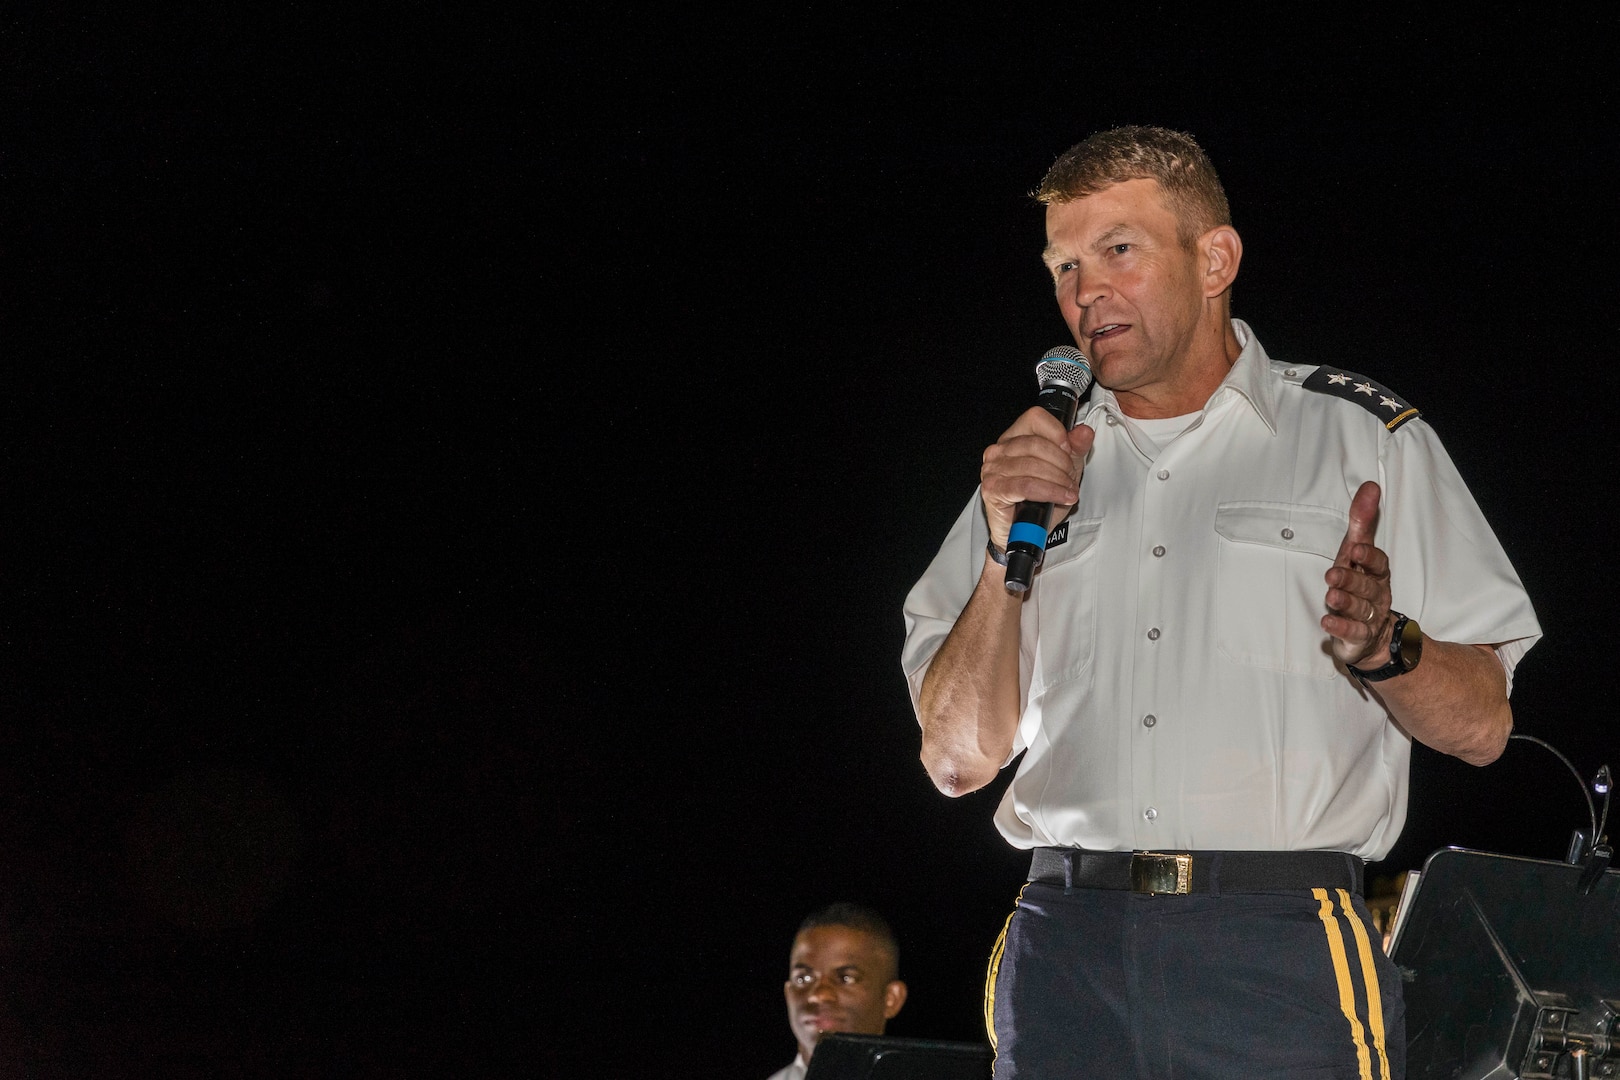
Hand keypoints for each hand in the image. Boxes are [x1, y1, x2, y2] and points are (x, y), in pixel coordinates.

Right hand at [979, 409, 1093, 548]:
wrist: (1022, 531)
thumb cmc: (1037, 500)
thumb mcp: (1064, 471)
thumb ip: (1075, 449)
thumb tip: (1084, 432)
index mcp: (1013, 438)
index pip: (1035, 418)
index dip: (1057, 432)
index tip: (1069, 450)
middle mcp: (999, 450)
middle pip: (1036, 444)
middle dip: (1062, 462)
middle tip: (1071, 478)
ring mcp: (993, 469)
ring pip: (1033, 465)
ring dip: (1058, 480)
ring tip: (1068, 491)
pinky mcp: (993, 489)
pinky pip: (1027, 485)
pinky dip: (1049, 491)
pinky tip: (1061, 497)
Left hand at [1322, 480, 1394, 667]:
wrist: (1372, 635)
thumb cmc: (1361, 585)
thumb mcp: (1357, 552)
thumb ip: (1362, 522)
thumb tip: (1370, 486)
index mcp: (1376, 574)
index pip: (1379, 564)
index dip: (1369, 557)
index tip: (1356, 549)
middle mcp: (1375, 595)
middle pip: (1367, 587)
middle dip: (1351, 580)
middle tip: (1333, 575)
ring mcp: (1369, 618)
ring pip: (1360, 609)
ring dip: (1345, 602)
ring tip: (1330, 596)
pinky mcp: (1357, 637)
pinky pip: (1352, 633)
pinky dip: (1340, 628)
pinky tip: (1326, 623)